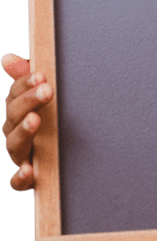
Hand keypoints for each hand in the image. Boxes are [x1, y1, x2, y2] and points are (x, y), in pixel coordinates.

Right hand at [1, 53, 53, 190]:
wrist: (64, 163)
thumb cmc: (51, 126)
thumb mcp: (43, 100)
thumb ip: (28, 79)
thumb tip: (7, 58)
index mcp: (16, 112)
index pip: (15, 94)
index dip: (25, 83)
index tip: (42, 75)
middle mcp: (14, 133)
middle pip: (13, 115)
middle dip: (29, 102)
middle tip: (47, 90)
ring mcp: (19, 155)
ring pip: (14, 144)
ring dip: (24, 131)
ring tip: (36, 120)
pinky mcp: (26, 179)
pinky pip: (17, 182)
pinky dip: (20, 177)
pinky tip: (29, 170)